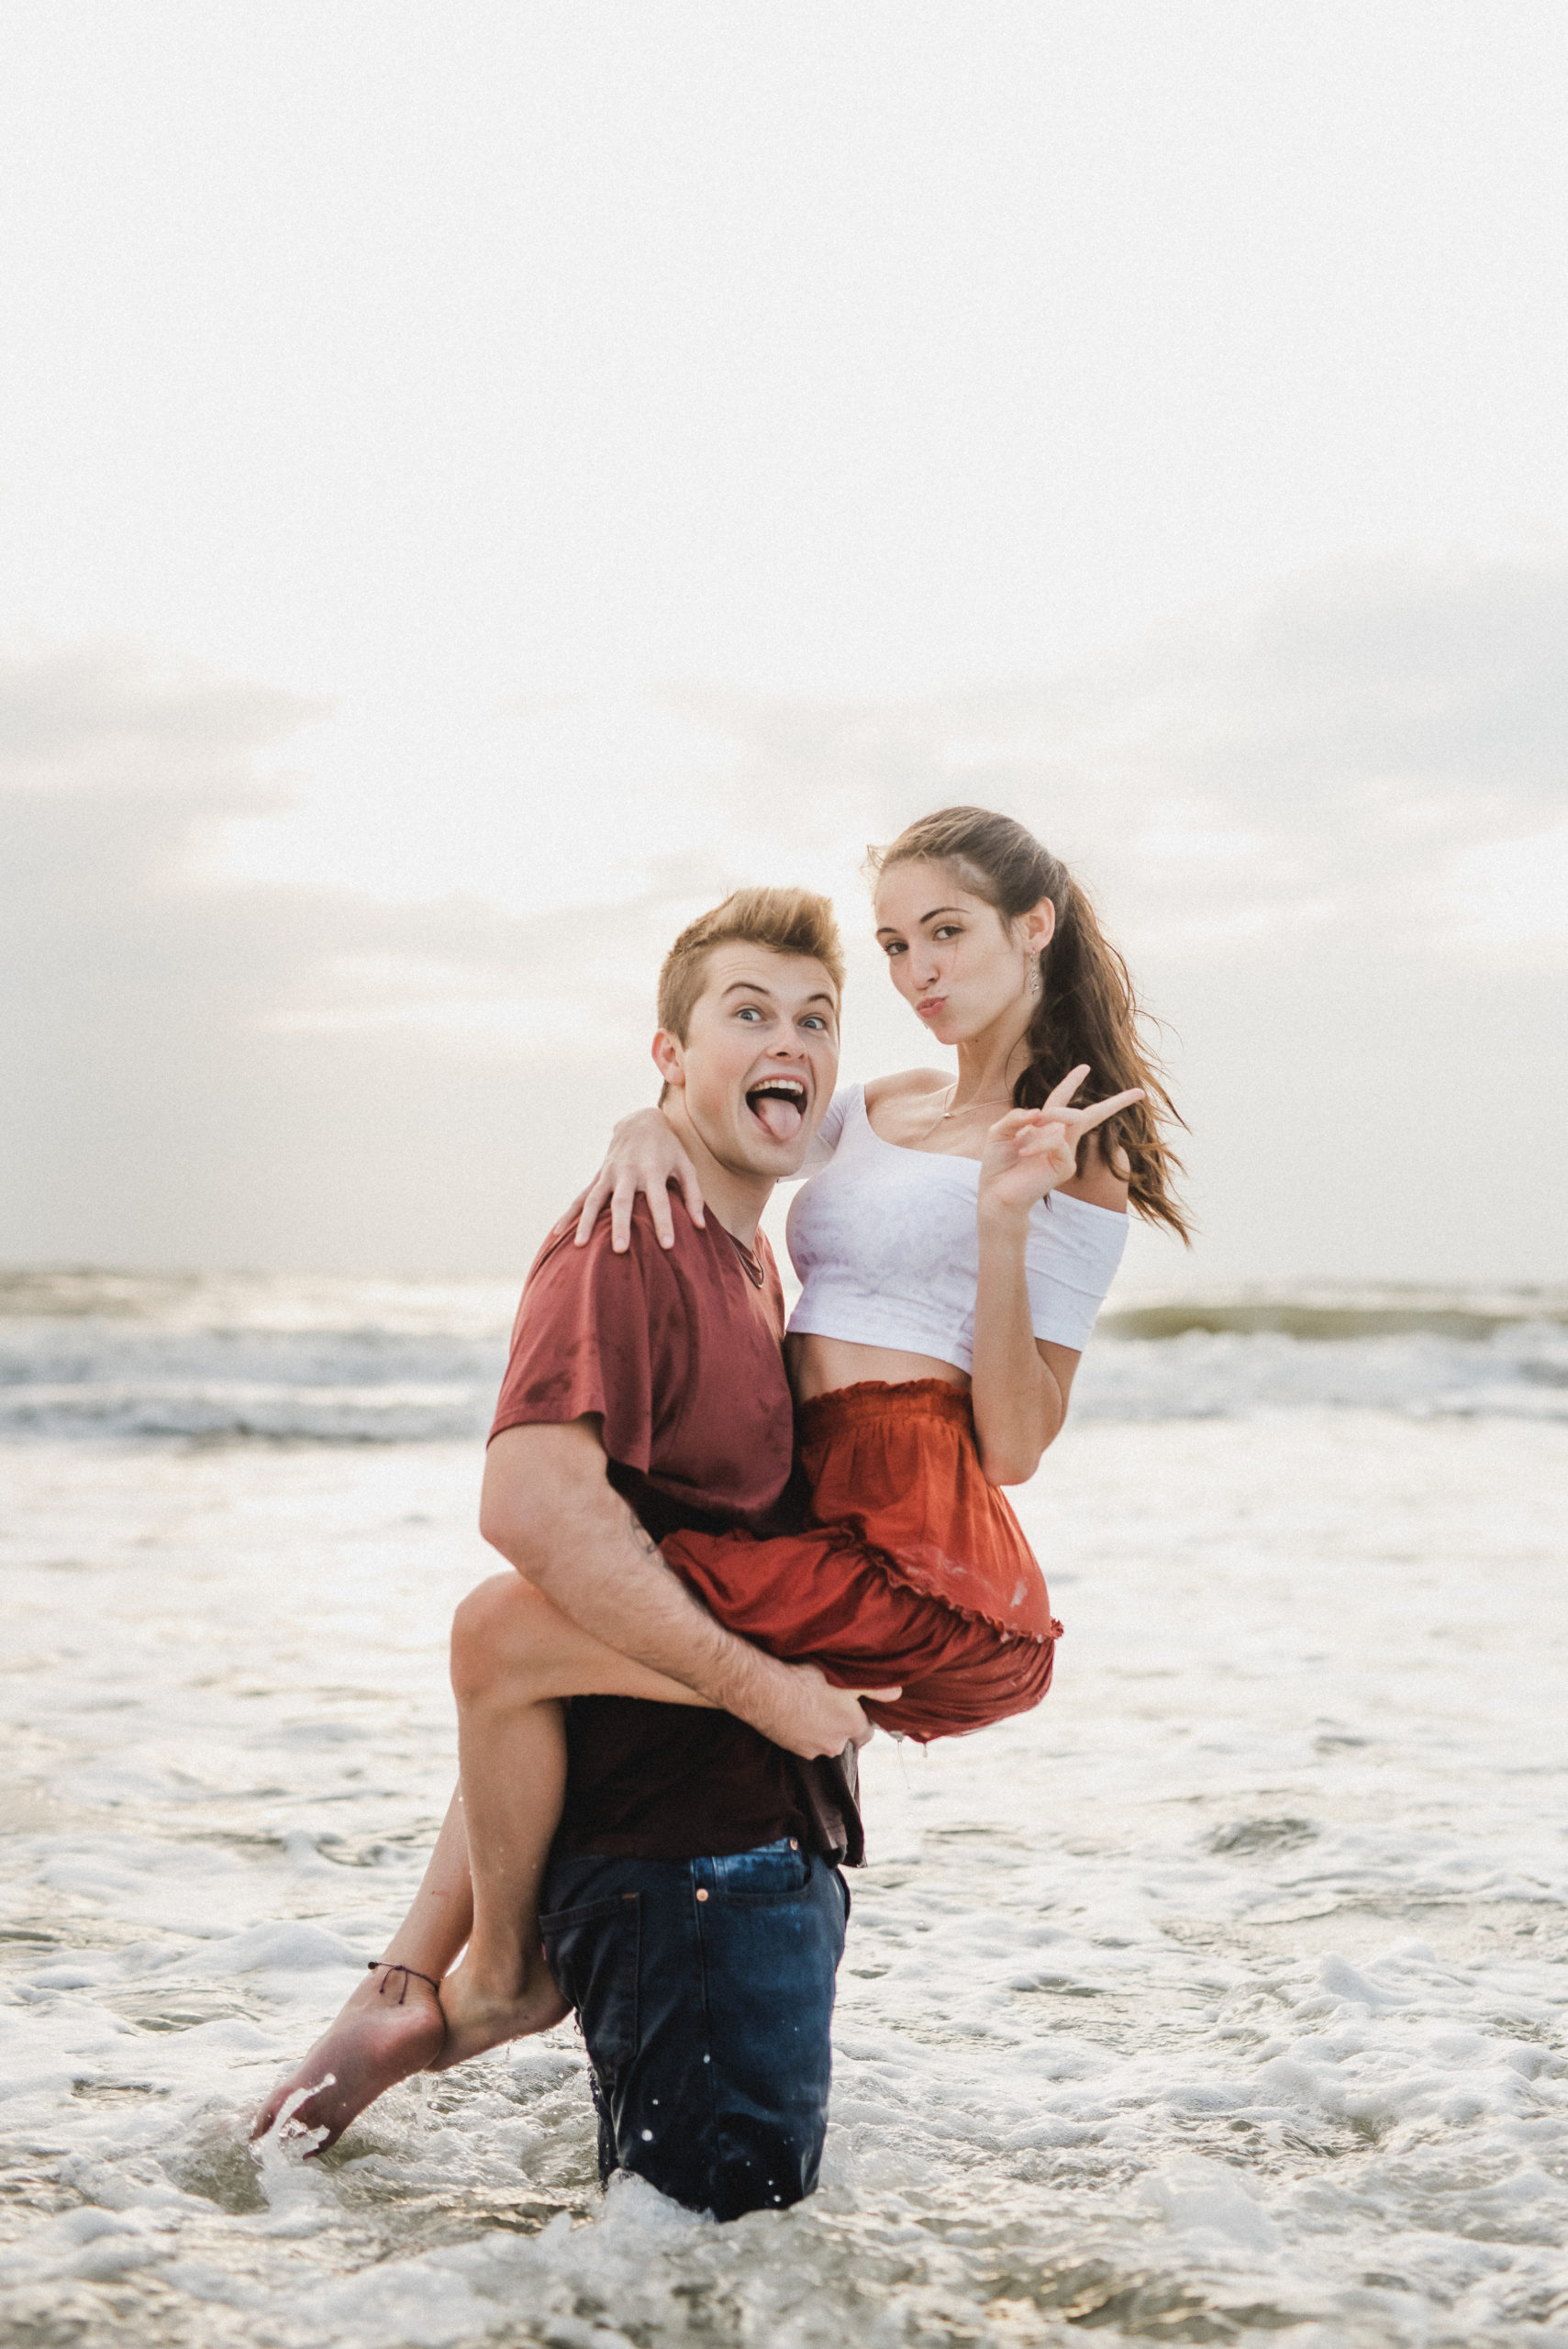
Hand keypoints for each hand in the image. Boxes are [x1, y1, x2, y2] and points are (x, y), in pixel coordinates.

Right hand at [573, 1108, 706, 1252]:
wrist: (641, 1121)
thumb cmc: (669, 1148)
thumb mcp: (686, 1166)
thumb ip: (694, 1196)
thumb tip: (700, 1227)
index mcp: (653, 1170)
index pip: (659, 1201)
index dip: (664, 1222)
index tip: (667, 1245)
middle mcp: (628, 1172)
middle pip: (623, 1202)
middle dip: (621, 1225)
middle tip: (620, 1249)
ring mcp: (610, 1174)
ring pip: (596, 1200)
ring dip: (587, 1222)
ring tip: (580, 1245)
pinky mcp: (599, 1177)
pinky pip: (582, 1197)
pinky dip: (570, 1214)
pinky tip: (558, 1233)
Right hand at [748, 1660, 899, 1757]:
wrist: (766, 1690)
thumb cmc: (807, 1679)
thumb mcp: (846, 1677)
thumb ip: (876, 1687)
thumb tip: (897, 1694)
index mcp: (851, 1726)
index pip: (868, 1733)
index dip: (863, 1719)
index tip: (855, 1707)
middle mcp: (835, 1744)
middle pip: (844, 1737)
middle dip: (840, 1724)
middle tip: (829, 1700)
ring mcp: (811, 1749)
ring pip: (822, 1740)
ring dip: (819, 1727)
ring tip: (809, 1703)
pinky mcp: (791, 1748)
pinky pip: (802, 1740)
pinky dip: (800, 1729)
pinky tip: (793, 1710)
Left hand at [978, 1064, 1143, 1222]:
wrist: (997, 1193)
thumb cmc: (998, 1165)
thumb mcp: (1000, 1132)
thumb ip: (1016, 1117)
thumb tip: (1039, 1112)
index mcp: (1044, 1126)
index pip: (1061, 1100)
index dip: (1072, 1082)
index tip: (1085, 1067)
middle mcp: (1059, 1137)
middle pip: (1092, 1114)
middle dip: (1116, 1102)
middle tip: (1140, 1092)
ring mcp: (1066, 1153)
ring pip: (1072, 1119)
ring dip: (1053, 1116)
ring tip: (1029, 1133)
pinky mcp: (1066, 1167)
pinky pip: (1059, 1142)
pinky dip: (1039, 1144)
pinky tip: (1024, 1154)